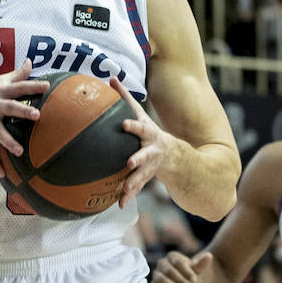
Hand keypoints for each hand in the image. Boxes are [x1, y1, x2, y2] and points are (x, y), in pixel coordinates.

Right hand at [0, 60, 47, 177]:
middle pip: (10, 107)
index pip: (19, 87)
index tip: (47, 86)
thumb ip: (16, 74)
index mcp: (1, 91)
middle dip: (23, 111)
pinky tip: (2, 173)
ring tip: (19, 151)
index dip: (33, 86)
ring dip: (8, 141)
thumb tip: (30, 61)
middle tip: (36, 115)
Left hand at [110, 77, 174, 206]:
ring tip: (125, 189)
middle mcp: (151, 150)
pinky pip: (137, 188)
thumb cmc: (148, 131)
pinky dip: (128, 196)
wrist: (171, 155)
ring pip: (142, 175)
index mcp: (148, 133)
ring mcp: (150, 166)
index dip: (134, 125)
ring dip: (134, 182)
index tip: (124, 125)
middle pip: (145, 154)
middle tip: (130, 163)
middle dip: (139, 159)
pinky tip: (120, 204)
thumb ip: (125, 98)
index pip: (141, 127)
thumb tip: (110, 78)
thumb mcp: (140, 114)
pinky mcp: (146, 178)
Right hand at [151, 251, 212, 282]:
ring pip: (161, 279)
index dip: (186, 271)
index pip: (178, 262)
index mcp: (172, 256)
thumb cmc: (191, 276)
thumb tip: (209, 256)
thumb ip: (201, 264)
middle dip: (180, 280)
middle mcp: (162, 264)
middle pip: (169, 270)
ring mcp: (157, 275)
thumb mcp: (198, 270)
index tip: (195, 280)